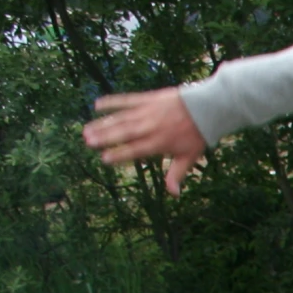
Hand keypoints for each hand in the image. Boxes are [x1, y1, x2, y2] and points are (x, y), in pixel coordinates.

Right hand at [83, 89, 207, 194]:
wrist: (205, 108)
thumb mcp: (189, 157)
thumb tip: (173, 194)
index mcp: (159, 143)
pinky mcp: (147, 99)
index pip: (135, 150)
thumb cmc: (196, 135)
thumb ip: (177, 174)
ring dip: (103, 123)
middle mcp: (150, 127)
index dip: (120, 155)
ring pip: (121, 118)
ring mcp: (147, 112)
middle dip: (105, 138)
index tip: (104, 159)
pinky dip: (111, 102)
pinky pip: (126, 100)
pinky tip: (97, 105)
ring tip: (86, 130)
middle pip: (124, 133)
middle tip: (87, 142)